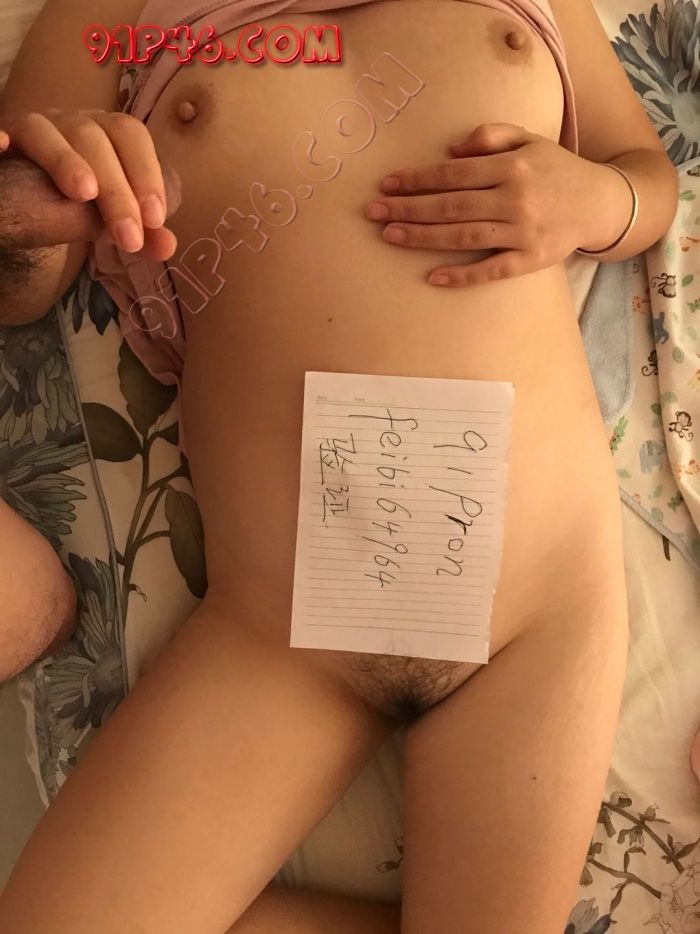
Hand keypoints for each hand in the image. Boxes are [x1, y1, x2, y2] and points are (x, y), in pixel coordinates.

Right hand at [0, 110, 178, 260]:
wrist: (34, 200)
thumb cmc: (82, 204)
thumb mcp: (113, 219)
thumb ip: (142, 233)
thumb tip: (168, 246)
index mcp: (106, 134)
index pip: (131, 136)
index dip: (146, 174)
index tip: (154, 220)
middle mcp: (70, 123)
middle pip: (94, 138)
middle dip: (116, 188)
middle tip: (128, 237)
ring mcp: (33, 129)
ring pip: (47, 131)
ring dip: (66, 160)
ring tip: (84, 195)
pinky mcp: (4, 140)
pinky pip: (0, 132)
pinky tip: (2, 147)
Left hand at [365, 123, 600, 286]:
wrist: (600, 203)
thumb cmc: (556, 170)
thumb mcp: (530, 140)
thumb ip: (492, 137)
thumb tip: (450, 151)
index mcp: (512, 167)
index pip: (453, 174)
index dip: (417, 179)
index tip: (387, 185)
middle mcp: (515, 198)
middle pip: (451, 206)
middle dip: (408, 209)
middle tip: (373, 212)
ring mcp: (522, 232)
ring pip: (463, 236)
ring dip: (423, 237)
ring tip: (390, 236)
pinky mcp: (530, 260)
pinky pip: (491, 270)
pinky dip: (462, 276)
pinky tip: (433, 277)